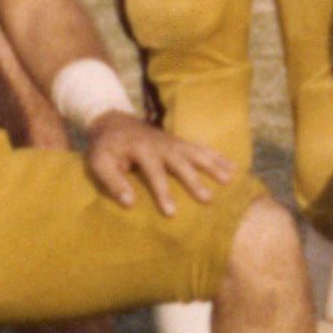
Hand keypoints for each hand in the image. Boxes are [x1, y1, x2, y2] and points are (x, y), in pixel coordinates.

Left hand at [82, 112, 231, 216]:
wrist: (113, 120)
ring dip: (213, 166)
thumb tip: (129, 203)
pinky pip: (202, 148)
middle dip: (194, 181)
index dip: (163, 192)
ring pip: (196, 152)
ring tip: (229, 181)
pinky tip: (234, 168)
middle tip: (208, 199)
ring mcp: (173, 142)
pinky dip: (218, 156)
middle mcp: (161, 144)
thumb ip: (112, 181)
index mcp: (141, 149)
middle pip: (181, 162)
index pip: (154, 172)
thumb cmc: (105, 146)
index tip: (171, 212)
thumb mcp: (98, 162)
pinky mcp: (180, 142)